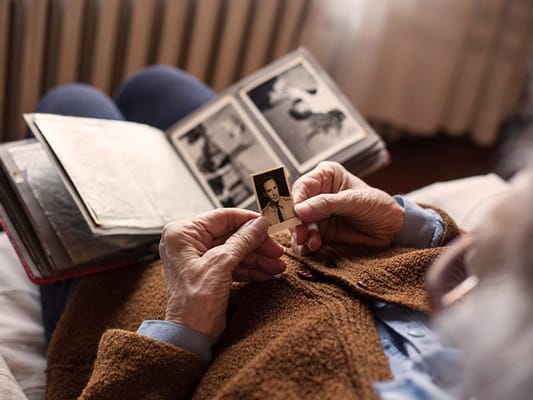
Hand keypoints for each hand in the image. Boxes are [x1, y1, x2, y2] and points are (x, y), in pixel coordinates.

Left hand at [159, 209, 284, 342]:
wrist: (190, 336)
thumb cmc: (193, 303)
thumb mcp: (221, 265)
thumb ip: (242, 241)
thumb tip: (259, 224)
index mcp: (182, 233)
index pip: (222, 217)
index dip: (248, 221)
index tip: (268, 225)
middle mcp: (188, 242)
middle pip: (231, 234)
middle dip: (256, 245)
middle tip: (276, 251)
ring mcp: (198, 258)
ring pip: (234, 250)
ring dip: (257, 258)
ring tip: (276, 266)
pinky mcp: (208, 273)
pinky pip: (232, 264)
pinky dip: (249, 269)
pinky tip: (266, 273)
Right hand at [291, 161, 403, 254]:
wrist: (393, 230)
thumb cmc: (379, 207)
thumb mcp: (355, 201)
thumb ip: (327, 204)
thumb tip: (299, 209)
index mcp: (326, 176)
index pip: (302, 187)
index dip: (295, 201)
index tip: (295, 215)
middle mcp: (318, 193)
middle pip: (295, 207)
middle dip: (296, 222)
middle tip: (301, 235)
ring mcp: (317, 213)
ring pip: (298, 225)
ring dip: (301, 236)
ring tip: (312, 243)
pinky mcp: (320, 231)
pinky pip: (305, 239)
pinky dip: (305, 245)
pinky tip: (311, 249)